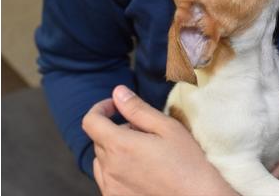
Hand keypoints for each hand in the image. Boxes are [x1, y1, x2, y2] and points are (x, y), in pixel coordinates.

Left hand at [82, 85, 237, 195]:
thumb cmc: (187, 163)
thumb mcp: (166, 127)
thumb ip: (138, 108)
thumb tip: (118, 92)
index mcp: (119, 146)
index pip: (91, 121)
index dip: (100, 108)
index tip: (115, 107)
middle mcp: (109, 169)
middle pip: (99, 140)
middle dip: (117, 129)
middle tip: (145, 132)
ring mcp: (111, 188)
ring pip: (102, 161)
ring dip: (115, 151)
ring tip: (144, 153)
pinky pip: (107, 180)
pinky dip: (117, 170)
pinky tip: (142, 171)